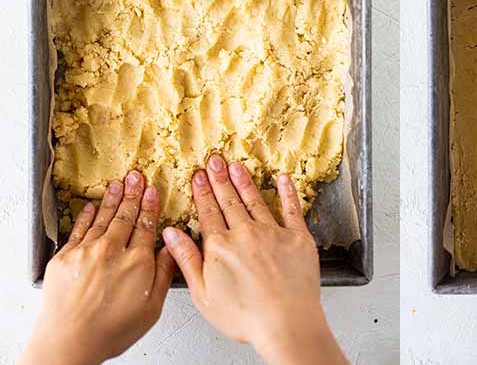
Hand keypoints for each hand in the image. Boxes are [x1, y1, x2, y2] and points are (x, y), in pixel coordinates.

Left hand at [22, 171, 175, 364]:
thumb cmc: (111, 331)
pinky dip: (86, 216)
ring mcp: (87, 252)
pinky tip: (92, 206)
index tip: (154, 191)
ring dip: (113, 199)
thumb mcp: (152, 308)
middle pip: (126, 217)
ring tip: (119, 184)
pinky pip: (79, 230)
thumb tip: (172, 249)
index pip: (147, 226)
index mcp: (138, 263)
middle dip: (133, 194)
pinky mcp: (65, 258)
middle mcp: (113, 252)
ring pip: (103, 219)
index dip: (151, 206)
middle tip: (137, 177)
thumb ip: (163, 274)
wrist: (70, 341)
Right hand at [162, 154, 346, 364]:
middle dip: (219, 179)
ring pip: (255, 200)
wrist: (286, 322)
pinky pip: (292, 209)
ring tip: (236, 166)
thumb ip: (187, 260)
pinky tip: (283, 179)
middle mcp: (246, 234)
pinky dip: (287, 192)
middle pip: (229, 201)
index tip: (197, 177)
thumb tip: (171, 234)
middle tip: (214, 161)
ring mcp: (273, 233)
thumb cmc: (245, 317)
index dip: (201, 193)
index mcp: (220, 247)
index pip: (207, 212)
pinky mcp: (298, 238)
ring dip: (244, 182)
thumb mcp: (203, 294)